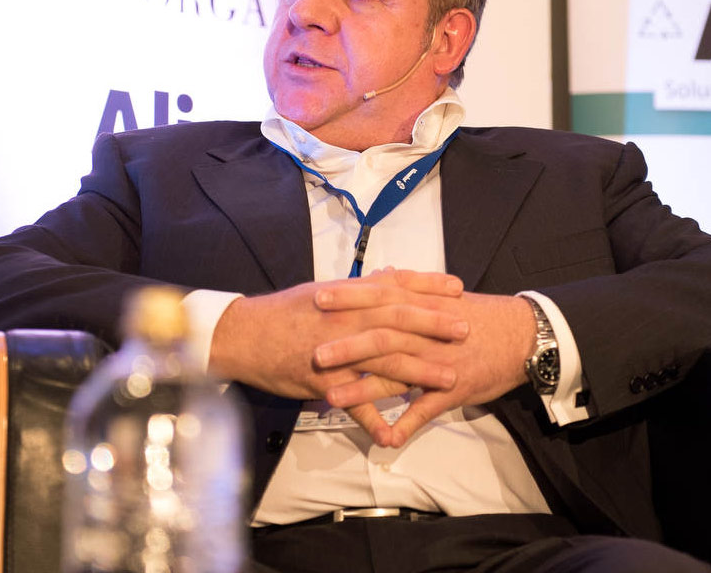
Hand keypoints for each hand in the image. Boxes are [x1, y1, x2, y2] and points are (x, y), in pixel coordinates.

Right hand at [208, 269, 467, 404]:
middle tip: (466, 329)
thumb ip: (359, 288)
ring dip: (419, 371)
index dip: (428, 286)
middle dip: (435, 324)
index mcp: (348, 296)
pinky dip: (373, 419)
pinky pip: (353, 403)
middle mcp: (347, 319)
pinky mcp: (323, 381)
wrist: (244, 334)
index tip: (458, 287)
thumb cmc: (285, 312)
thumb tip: (386, 276)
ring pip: (384, 361)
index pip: (396, 286)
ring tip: (448, 379)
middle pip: (398, 320)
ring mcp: (337, 351)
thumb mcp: (324, 291)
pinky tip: (393, 434)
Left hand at [314, 290, 535, 447]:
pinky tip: (383, 439)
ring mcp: (439, 364)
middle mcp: (427, 334)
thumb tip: (383, 274)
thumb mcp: (445, 295)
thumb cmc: (482, 316)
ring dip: (363, 389)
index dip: (349, 298)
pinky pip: (424, 411)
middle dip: (347, 346)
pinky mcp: (452, 390)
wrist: (523, 337)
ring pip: (396, 377)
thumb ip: (411, 287)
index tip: (319, 298)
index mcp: (424, 307)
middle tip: (315, 353)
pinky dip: (404, 426)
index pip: (381, 298)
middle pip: (382, 337)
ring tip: (332, 397)